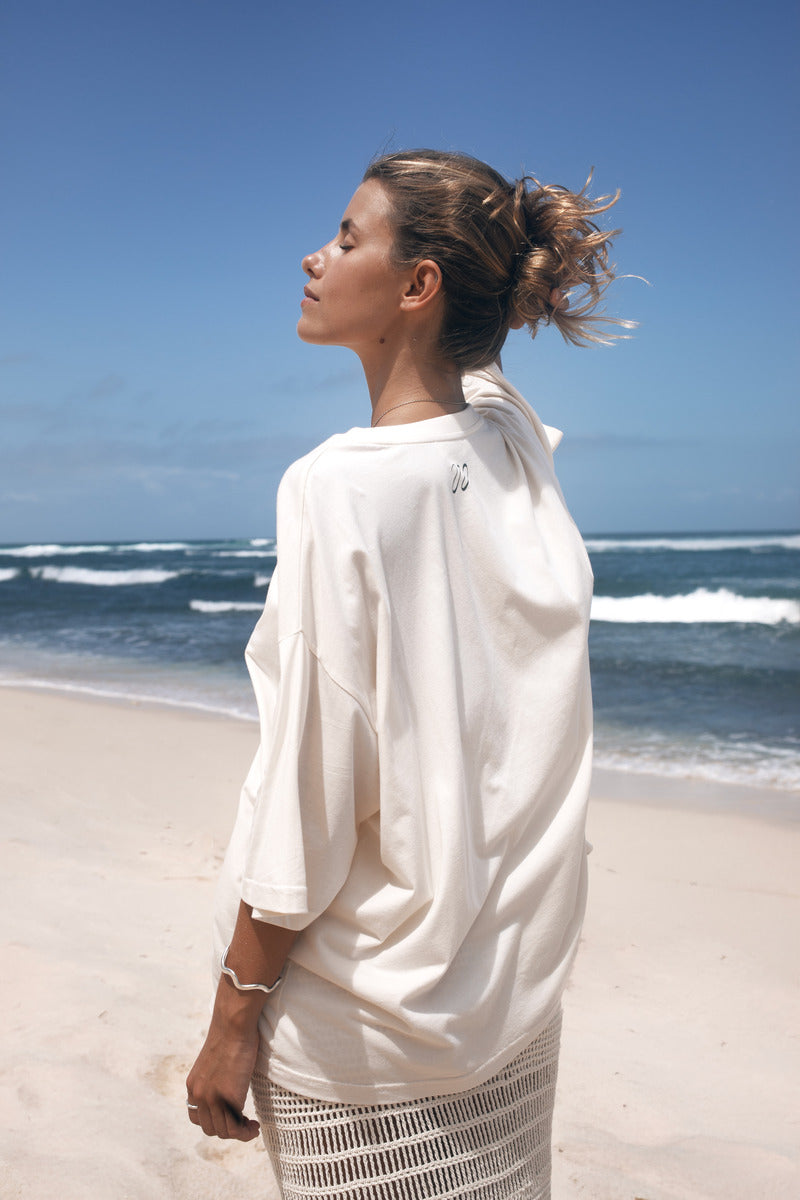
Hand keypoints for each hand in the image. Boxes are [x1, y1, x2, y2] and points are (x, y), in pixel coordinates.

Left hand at [186, 1007, 260, 1140]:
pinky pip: (235, 1128)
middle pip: (209, 1128)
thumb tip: (228, 1082)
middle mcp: (198, 1095)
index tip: (229, 1117)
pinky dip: (245, 1133)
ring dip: (238, 1134)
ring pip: (223, 1132)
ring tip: (251, 1127)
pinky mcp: (228, 1098)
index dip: (213, 1121)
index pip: (196, 1117)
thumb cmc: (231, 1035)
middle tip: (244, 1123)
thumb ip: (216, 1077)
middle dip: (227, 1130)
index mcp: (193, 1085)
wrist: (233, 1024)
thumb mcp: (215, 1061)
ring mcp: (212, 1098)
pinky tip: (254, 1126)